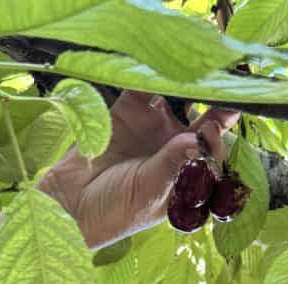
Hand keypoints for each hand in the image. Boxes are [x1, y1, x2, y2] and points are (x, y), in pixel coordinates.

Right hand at [38, 91, 239, 248]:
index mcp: (187, 173)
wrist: (70, 206)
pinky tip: (160, 68)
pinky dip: (153, 75)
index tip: (214, 124)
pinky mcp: (129, 110)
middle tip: (217, 83)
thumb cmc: (116, 211)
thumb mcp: (149, 192)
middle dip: (214, 100)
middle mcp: (175, 148)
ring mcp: (153, 127)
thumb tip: (195, 139)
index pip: (213, 149)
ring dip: (187, 83)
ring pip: (179, 97)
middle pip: (203, 117)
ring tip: (189, 72)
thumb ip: (172, 164)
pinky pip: (145, 87)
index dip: (218, 134)